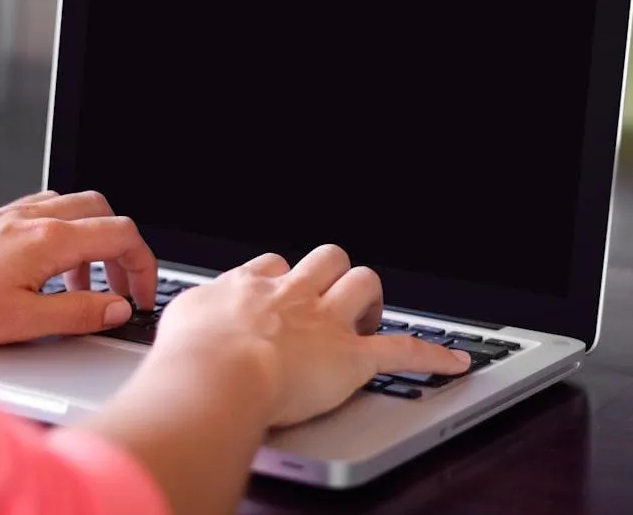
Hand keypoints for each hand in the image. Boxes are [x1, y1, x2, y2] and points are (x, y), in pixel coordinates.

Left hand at [0, 190, 157, 347]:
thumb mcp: (21, 322)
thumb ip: (78, 313)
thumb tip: (116, 309)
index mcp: (49, 240)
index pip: (121, 236)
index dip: (144, 267)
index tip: (142, 296)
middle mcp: (33, 218)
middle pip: (104, 213)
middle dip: (122, 250)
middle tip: (121, 288)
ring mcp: (11, 216)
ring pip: (74, 210)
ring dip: (92, 244)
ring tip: (84, 287)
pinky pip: (45, 214)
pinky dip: (63, 237)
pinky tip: (47, 270)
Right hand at [150, 244, 470, 427]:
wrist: (215, 373)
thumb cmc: (189, 355)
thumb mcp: (178, 322)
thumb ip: (191, 316)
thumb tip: (189, 322)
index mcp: (250, 286)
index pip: (273, 265)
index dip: (282, 279)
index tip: (281, 293)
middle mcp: (291, 294)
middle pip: (324, 259)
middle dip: (332, 274)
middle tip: (329, 298)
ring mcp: (325, 322)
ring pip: (362, 284)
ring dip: (370, 299)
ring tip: (370, 316)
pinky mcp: (352, 357)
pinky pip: (403, 350)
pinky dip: (432, 355)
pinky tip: (454, 360)